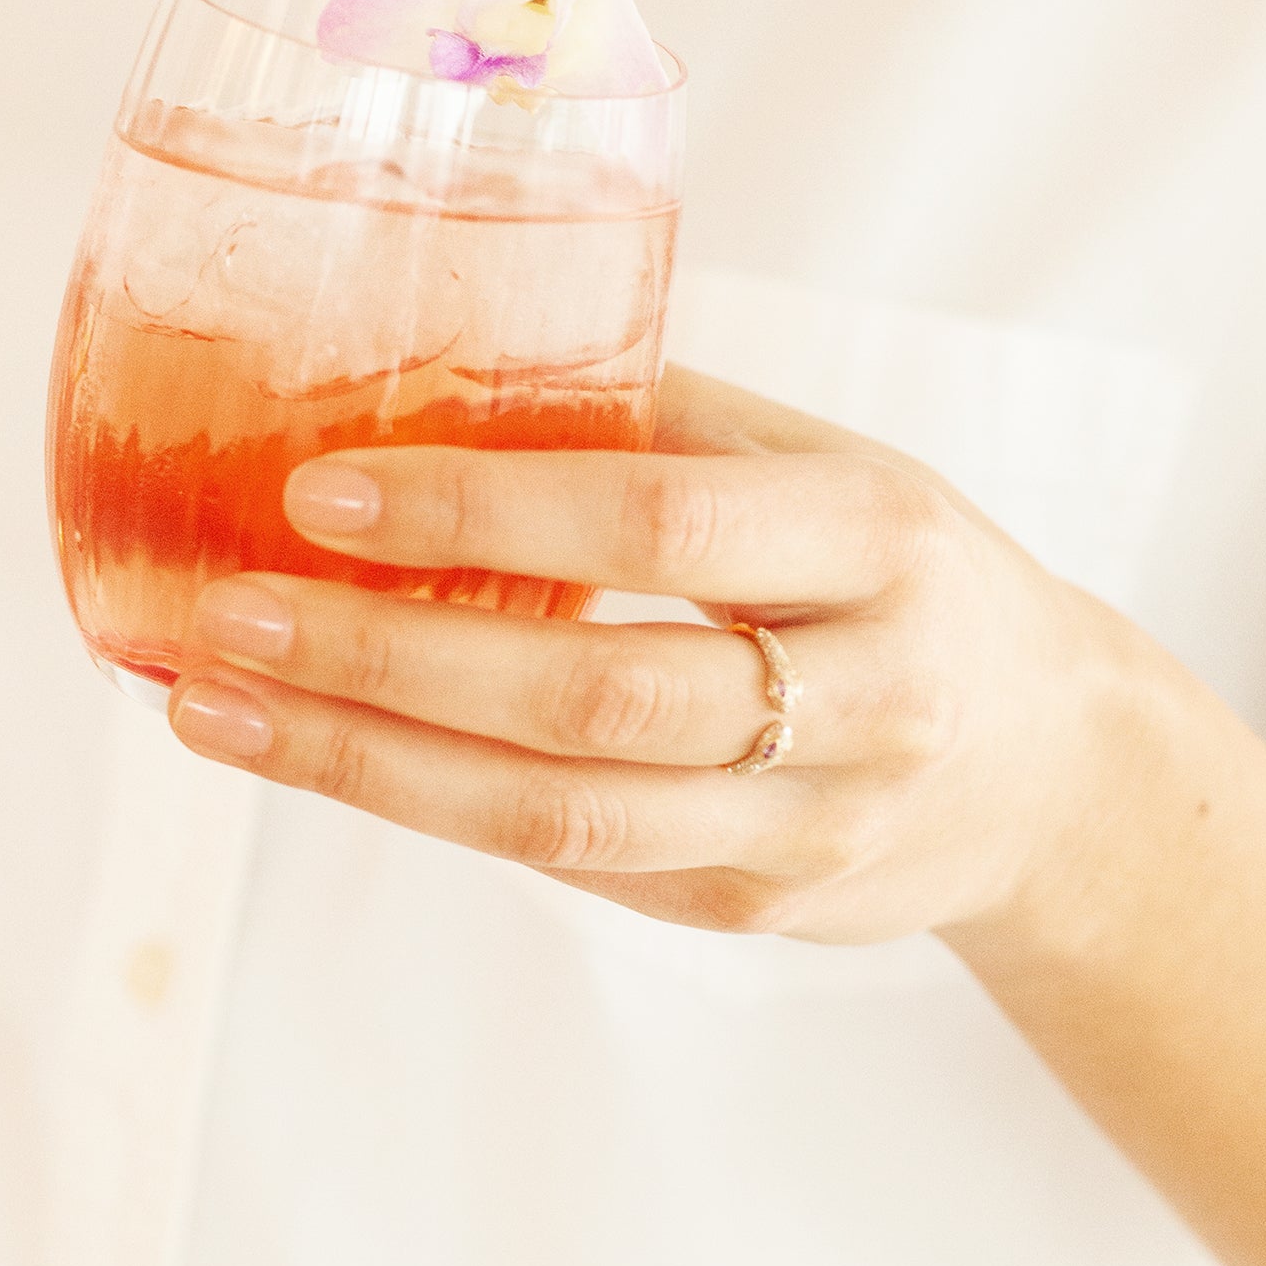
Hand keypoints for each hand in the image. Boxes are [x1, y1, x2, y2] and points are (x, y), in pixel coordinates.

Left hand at [167, 365, 1144, 948]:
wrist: (1052, 777)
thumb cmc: (903, 581)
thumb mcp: (830, 470)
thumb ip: (664, 423)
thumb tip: (434, 356)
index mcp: (881, 536)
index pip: (661, 524)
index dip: (484, 512)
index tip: (320, 491)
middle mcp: (862, 695)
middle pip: (591, 697)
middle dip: (386, 662)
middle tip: (225, 618)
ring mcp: (806, 825)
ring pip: (558, 817)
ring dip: (364, 765)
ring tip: (213, 708)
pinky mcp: (748, 909)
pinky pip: (563, 860)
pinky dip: (421, 802)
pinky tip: (313, 751)